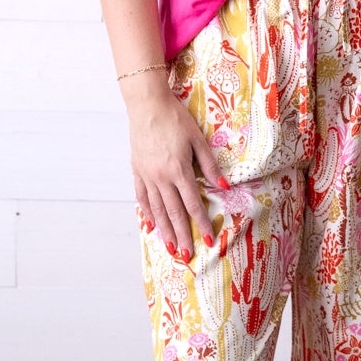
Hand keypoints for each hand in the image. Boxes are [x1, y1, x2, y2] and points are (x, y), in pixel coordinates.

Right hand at [127, 87, 229, 260]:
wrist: (147, 105)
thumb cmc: (175, 119)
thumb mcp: (197, 140)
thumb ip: (209, 166)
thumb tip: (224, 187)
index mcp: (178, 170)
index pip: (192, 204)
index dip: (201, 223)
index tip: (207, 240)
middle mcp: (161, 178)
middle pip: (174, 212)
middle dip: (182, 235)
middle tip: (187, 255)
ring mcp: (147, 176)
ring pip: (157, 209)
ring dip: (165, 230)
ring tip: (171, 248)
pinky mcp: (137, 171)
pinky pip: (142, 197)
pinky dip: (147, 213)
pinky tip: (151, 225)